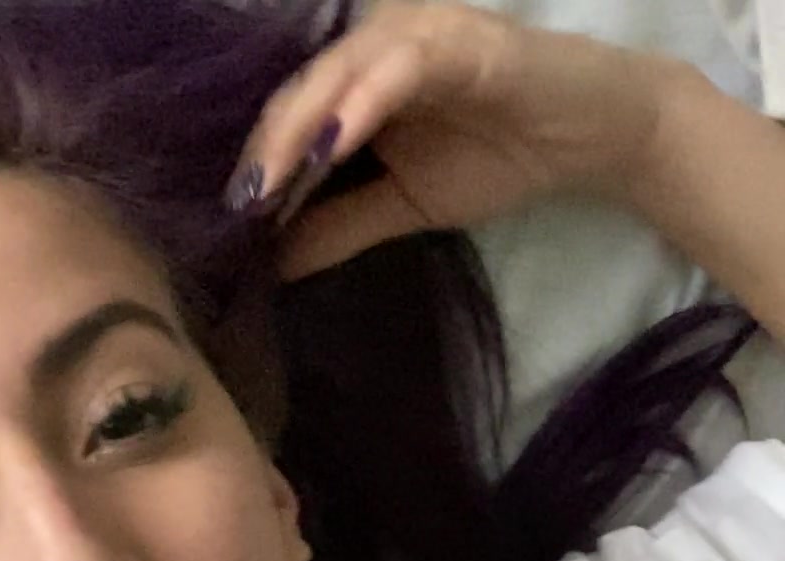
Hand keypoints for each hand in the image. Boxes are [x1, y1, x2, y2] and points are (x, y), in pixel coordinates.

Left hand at [226, 2, 682, 281]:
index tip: (229, 212)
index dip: (258, 155)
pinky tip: (334, 140)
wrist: (592, 141)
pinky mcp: (464, 42)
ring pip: (339, 70)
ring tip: (270, 177)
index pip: (292, 108)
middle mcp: (380, 42)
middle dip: (266, 144)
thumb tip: (273, 263)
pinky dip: (363, 100)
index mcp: (360, 75)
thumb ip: (341, 225)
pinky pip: (401, 65)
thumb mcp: (404, 205)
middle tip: (238, 199)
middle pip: (302, 85)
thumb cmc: (500, 156)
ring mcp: (420, 35)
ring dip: (300, 123)